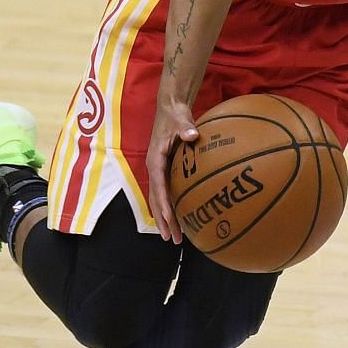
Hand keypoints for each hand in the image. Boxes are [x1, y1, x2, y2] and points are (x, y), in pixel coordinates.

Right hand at [144, 97, 199, 242]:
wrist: (170, 108)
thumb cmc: (175, 114)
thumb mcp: (180, 118)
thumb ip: (186, 126)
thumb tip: (193, 134)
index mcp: (155, 160)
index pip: (159, 187)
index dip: (164, 205)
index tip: (170, 221)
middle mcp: (154, 169)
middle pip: (157, 200)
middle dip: (164, 221)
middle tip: (173, 239)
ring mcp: (159, 171)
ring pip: (161, 199)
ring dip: (167, 218)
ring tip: (175, 237)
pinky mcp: (166, 170)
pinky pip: (167, 192)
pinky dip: (171, 207)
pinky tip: (180, 218)